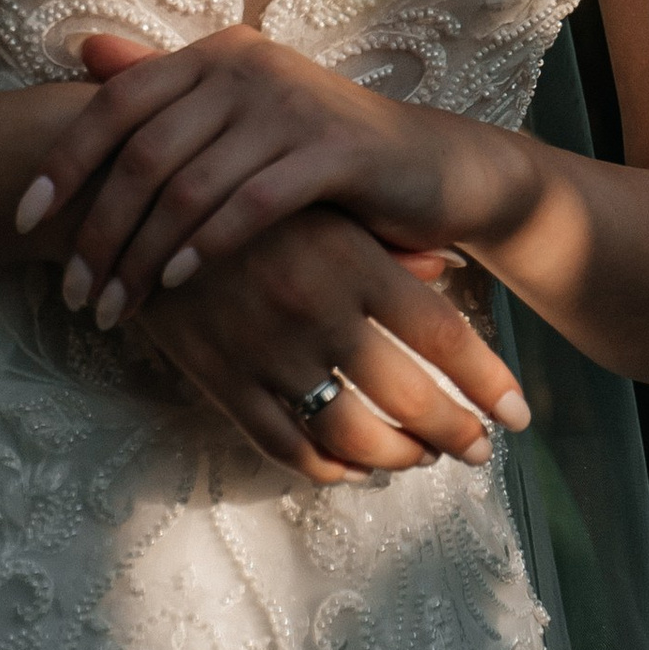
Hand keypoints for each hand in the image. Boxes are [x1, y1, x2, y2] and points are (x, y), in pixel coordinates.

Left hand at [18, 27, 520, 327]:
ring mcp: (290, 105)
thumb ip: (168, 86)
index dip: (64, 160)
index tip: (24, 220)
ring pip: (187, 185)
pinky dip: (203, 247)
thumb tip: (84, 51)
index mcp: (216, 53)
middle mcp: (246, 65)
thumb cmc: (318, 150)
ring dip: (140, 255)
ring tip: (113, 309)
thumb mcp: (241, 113)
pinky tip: (174, 285)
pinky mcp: (333, 151)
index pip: (117, 102)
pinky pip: (249, 204)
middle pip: (143, 152)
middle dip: (99, 230)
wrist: (428, 166)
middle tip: (75, 294)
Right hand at [135, 202, 527, 484]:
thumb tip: (444, 274)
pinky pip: (285, 446)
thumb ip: (381, 239)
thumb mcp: (314, 197)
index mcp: (347, 256)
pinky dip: (326, 468)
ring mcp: (267, 350)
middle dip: (456, 432)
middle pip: (408, 397)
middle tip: (482, 451)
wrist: (127, 190)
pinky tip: (349, 467)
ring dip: (395, 457)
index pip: (440, 334)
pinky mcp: (222, 379)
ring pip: (350, 435)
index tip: (520, 415)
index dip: (486, 382)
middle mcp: (316, 309)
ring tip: (420, 459)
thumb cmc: (233, 182)